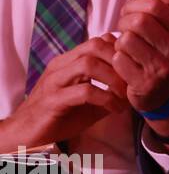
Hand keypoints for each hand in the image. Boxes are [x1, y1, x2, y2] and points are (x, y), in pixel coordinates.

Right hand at [1, 36, 128, 150]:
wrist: (25, 133)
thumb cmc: (60, 116)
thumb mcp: (91, 102)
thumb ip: (110, 91)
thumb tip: (138, 88)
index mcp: (70, 61)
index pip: (100, 40)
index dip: (122, 51)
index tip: (136, 69)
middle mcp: (62, 66)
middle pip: (95, 45)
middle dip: (119, 60)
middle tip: (133, 80)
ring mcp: (55, 81)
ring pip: (88, 63)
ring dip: (113, 78)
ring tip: (125, 95)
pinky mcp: (53, 100)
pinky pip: (84, 91)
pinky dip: (106, 98)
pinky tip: (115, 109)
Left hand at [112, 0, 168, 126]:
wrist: (165, 94)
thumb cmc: (162, 52)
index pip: (154, 5)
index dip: (133, 6)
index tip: (129, 15)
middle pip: (137, 22)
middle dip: (124, 25)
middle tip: (125, 33)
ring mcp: (164, 68)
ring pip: (126, 40)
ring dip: (120, 44)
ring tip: (127, 50)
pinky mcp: (146, 84)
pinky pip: (119, 60)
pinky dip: (117, 60)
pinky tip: (125, 65)